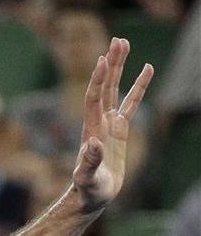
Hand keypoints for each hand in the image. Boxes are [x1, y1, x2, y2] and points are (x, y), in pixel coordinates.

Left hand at [71, 38, 152, 212]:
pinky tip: (148, 69)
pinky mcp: (120, 129)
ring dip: (120, 67)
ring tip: (124, 43)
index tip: (102, 59)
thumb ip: (89, 162)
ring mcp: (109, 123)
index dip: (97, 80)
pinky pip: (132, 102)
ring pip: (116, 89)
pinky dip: (139, 86)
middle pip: (105, 86)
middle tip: (118, 40)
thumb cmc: (88, 188)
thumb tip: (92, 144)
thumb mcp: (87, 178)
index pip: (94, 98)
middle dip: (111, 63)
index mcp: (91, 129)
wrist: (92, 194)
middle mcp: (98, 121)